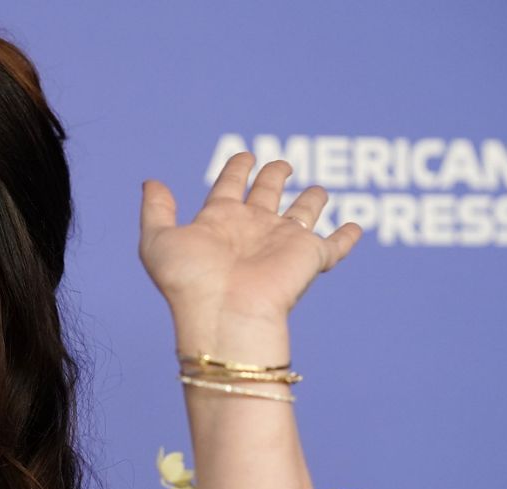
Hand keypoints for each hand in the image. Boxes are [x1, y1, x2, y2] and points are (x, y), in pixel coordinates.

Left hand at [139, 152, 361, 324]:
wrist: (223, 315)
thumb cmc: (189, 282)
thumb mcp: (158, 241)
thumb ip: (156, 210)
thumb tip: (151, 181)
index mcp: (219, 222)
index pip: (230, 186)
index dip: (237, 169)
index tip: (245, 156)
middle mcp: (252, 230)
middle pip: (267, 194)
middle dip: (274, 176)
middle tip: (281, 164)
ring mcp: (282, 243)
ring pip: (302, 214)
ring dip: (312, 200)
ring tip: (318, 190)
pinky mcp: (309, 257)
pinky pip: (333, 245)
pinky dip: (347, 237)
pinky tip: (355, 227)